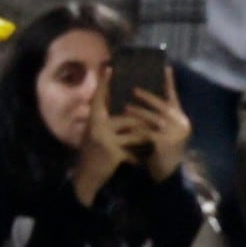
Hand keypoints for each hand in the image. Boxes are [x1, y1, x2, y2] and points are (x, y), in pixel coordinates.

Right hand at [71, 68, 148, 205]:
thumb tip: (121, 109)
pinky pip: (132, 150)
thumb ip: (103, 122)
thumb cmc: (92, 155)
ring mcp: (104, 139)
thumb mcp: (94, 134)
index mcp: (92, 119)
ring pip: (133, 132)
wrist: (86, 178)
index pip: (99, 97)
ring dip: (144, 139)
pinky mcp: (112, 153)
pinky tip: (143, 161)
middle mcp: (96, 126)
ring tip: (155, 141)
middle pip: (126, 117)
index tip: (110, 67)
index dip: (104, 83)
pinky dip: (138, 156)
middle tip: (159, 120)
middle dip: (142, 123)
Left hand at [124, 66, 192, 181]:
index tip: (165, 67)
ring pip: (153, 118)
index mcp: (182, 119)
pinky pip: (147, 131)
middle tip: (133, 89)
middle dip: (147, 97)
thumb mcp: (166, 131)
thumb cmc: (163, 150)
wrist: (166, 174)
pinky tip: (125, 124)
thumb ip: (161, 117)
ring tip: (125, 107)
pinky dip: (135, 127)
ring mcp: (174, 134)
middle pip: (163, 106)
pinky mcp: (164, 143)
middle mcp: (182, 124)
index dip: (169, 82)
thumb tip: (145, 97)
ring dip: (138, 111)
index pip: (174, 97)